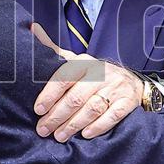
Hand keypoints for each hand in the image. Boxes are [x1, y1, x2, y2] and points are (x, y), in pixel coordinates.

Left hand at [31, 24, 142, 141]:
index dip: (50, 95)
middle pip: (76, 97)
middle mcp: (100, 73)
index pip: (64, 78)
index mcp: (84, 62)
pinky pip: (113, 115)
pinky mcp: (127, 101)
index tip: (38, 110)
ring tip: (59, 136)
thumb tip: (31, 28)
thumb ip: (54, 50)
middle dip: (57, 115)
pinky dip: (99, 126)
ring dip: (74, 124)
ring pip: (92, 108)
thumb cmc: (95, 74)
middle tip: (43, 129)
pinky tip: (86, 134)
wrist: (132, 83)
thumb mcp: (77, 61)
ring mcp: (115, 87)